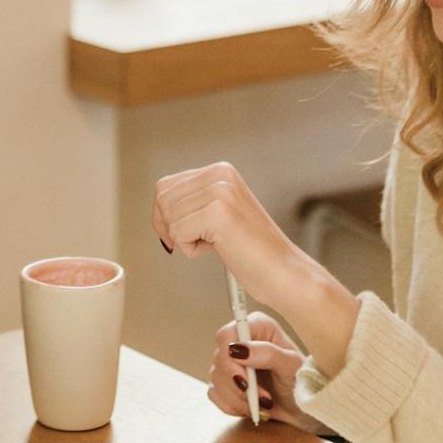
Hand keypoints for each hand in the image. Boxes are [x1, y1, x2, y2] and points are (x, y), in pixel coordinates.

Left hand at [151, 159, 296, 305]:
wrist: (283, 272)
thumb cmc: (252, 249)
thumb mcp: (221, 210)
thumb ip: (195, 199)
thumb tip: (159, 203)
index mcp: (220, 171)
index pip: (166, 186)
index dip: (163, 214)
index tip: (178, 233)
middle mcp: (220, 175)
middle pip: (162, 199)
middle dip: (170, 226)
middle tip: (196, 241)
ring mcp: (220, 193)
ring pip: (168, 217)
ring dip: (185, 239)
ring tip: (216, 243)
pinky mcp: (218, 215)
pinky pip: (177, 234)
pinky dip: (191, 250)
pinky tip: (218, 249)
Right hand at [210, 311, 307, 427]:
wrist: (301, 407)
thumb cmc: (301, 381)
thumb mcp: (291, 366)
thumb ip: (268, 353)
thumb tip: (239, 349)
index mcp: (257, 327)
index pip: (227, 334)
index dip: (231, 357)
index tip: (246, 380)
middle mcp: (241, 340)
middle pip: (219, 358)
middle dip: (239, 384)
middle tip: (263, 397)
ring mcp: (230, 361)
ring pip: (216, 378)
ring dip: (239, 398)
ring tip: (263, 403)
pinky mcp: (224, 381)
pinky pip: (215, 394)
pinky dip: (233, 405)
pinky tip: (251, 407)